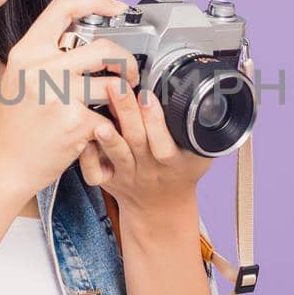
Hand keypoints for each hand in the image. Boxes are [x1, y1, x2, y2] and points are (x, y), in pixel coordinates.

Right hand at [0, 0, 138, 202]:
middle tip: (129, 73)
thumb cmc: (16, 124)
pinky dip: (111, 126)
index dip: (95, 1)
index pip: (63, 8)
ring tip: (120, 104)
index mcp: (26, 52)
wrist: (5, 165)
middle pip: (103, 47)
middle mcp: (40, 68)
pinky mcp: (74, 123)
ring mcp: (58, 95)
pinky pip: (110, 117)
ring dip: (125, 95)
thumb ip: (47, 55)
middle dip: (126, 60)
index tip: (117, 7)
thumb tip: (86, 35)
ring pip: (113, 84)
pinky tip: (101, 132)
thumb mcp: (21, 77)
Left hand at [78, 81, 212, 215]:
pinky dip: (87, 155)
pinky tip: (83, 137)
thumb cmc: (180, 173)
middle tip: (117, 87)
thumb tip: (209, 96)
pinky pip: (94, 172)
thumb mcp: (200, 156)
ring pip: (115, 154)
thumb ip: (202, 132)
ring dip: (108, 136)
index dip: (156, 121)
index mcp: (173, 162)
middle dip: (127, 113)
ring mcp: (126, 174)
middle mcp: (148, 168)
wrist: (161, 207)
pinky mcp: (109, 179)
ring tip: (98, 119)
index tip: (148, 95)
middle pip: (137, 141)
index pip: (165, 143)